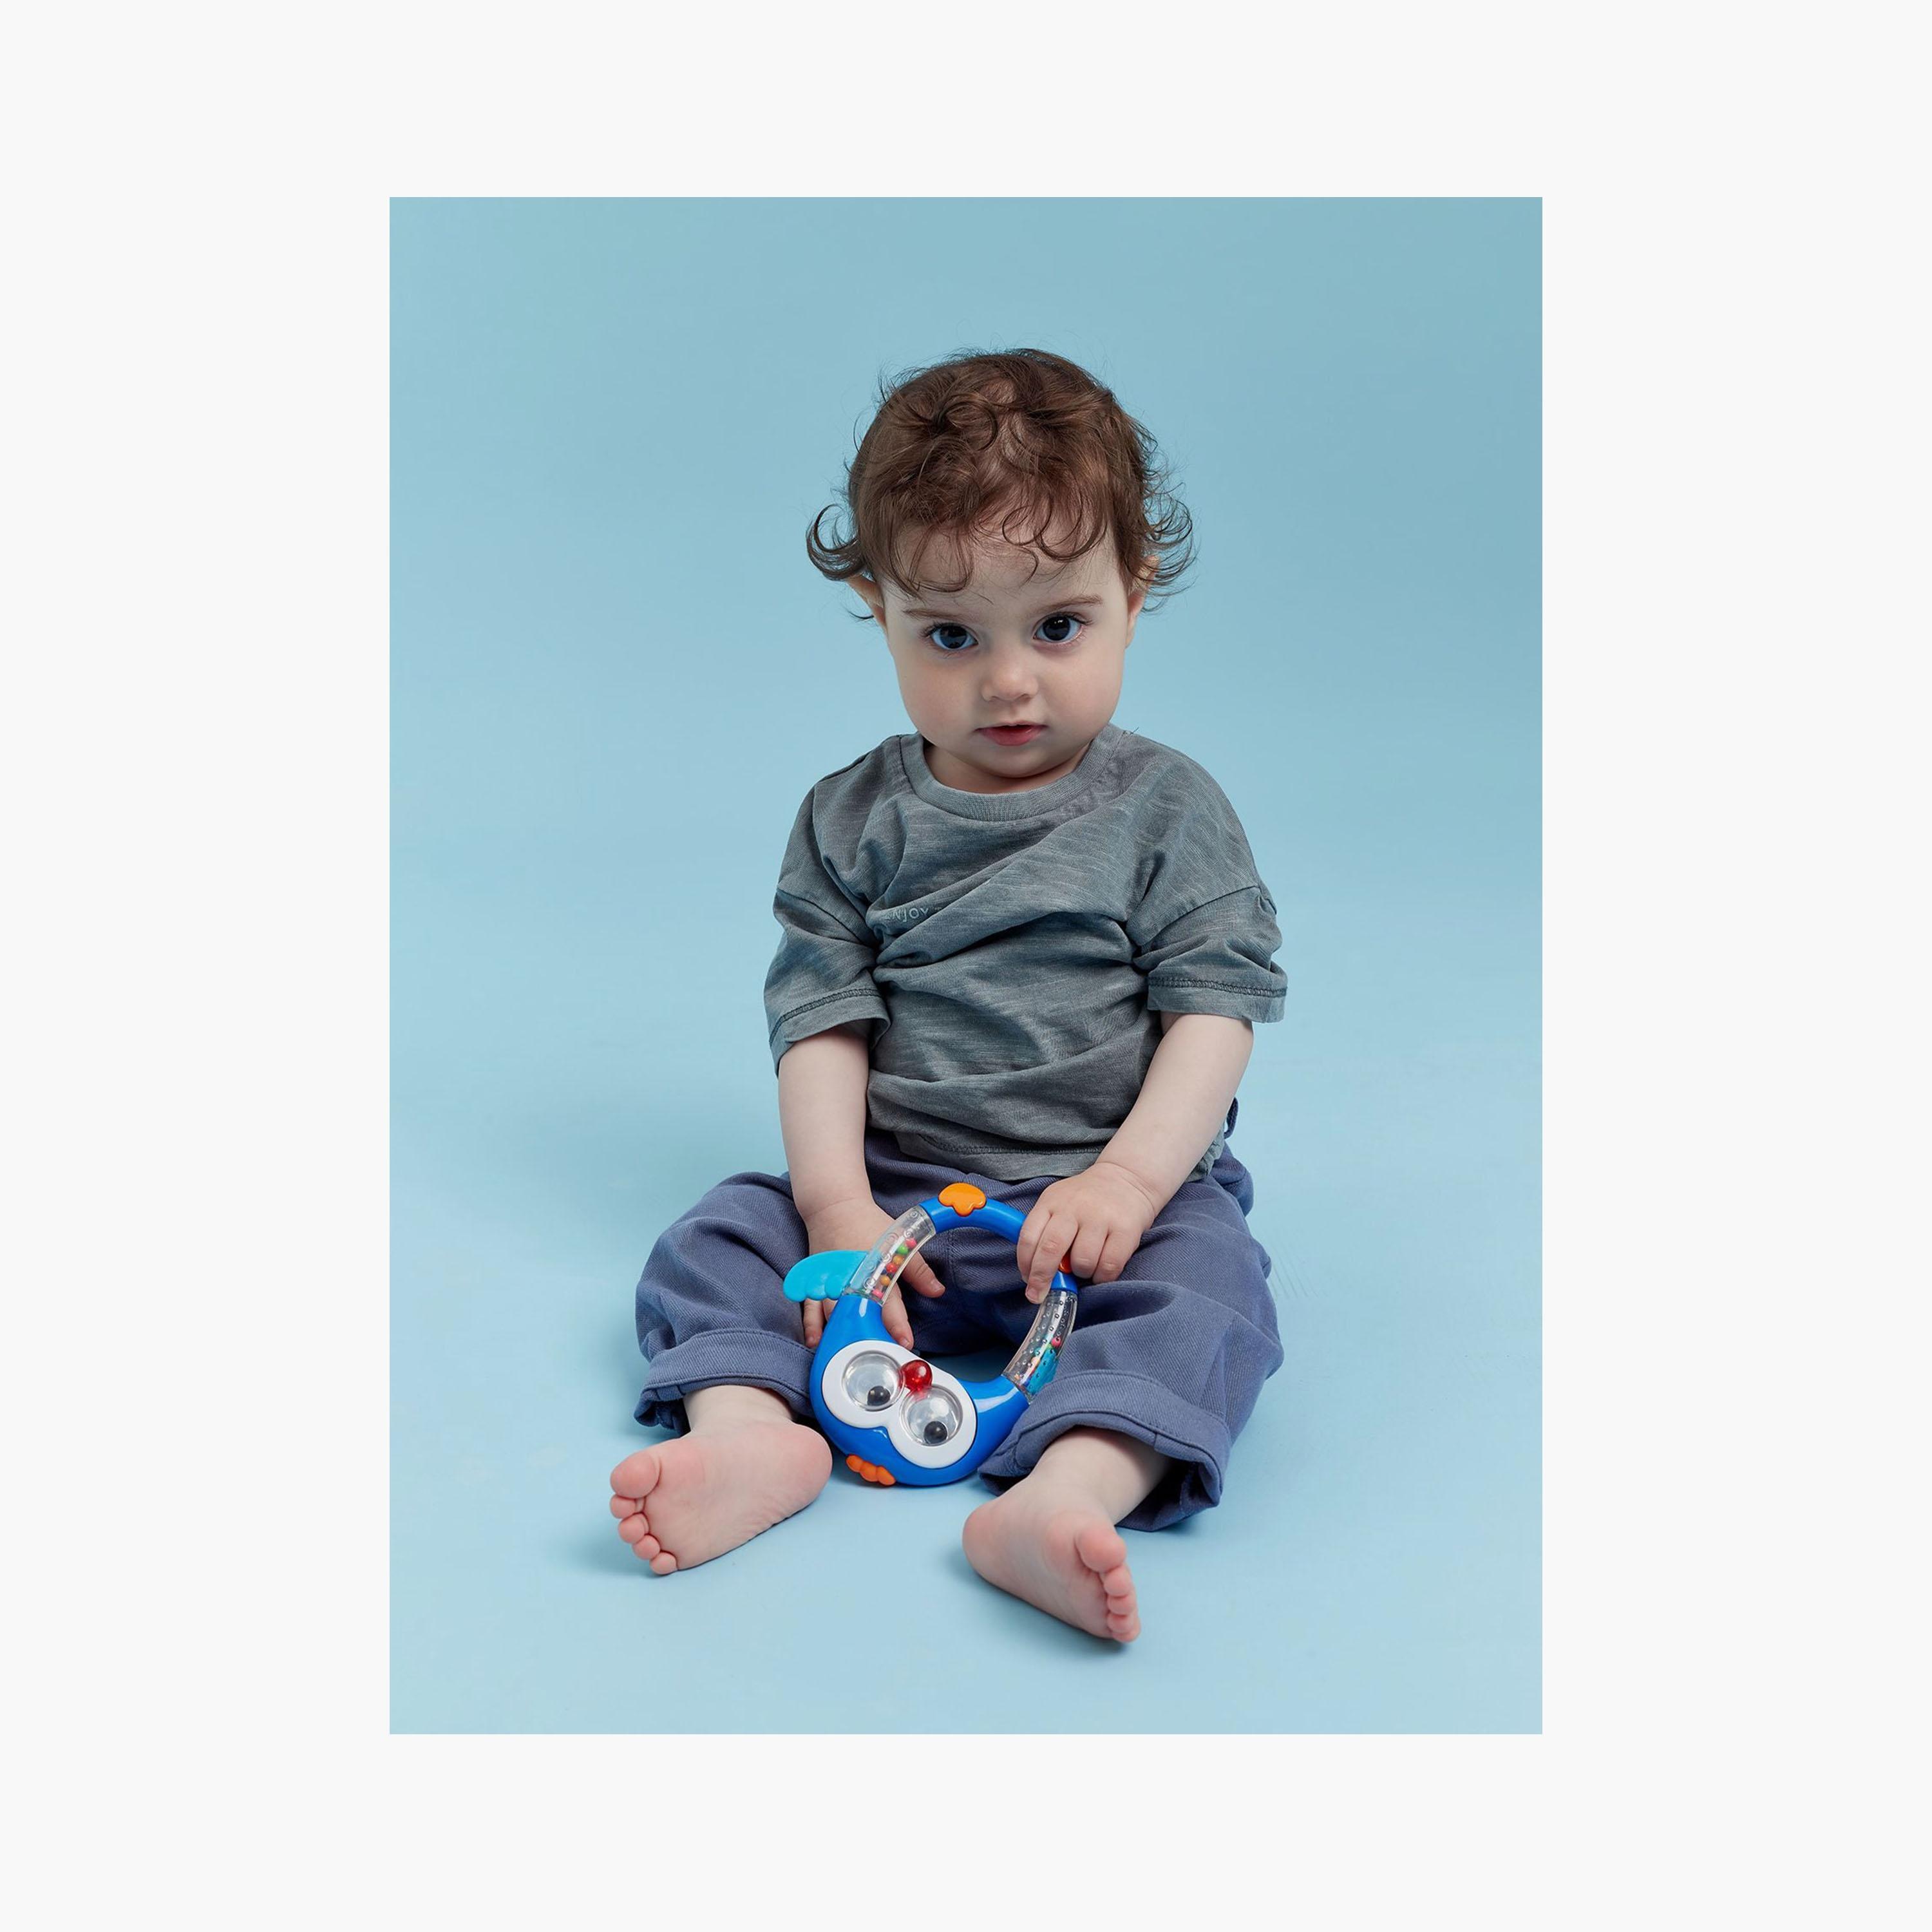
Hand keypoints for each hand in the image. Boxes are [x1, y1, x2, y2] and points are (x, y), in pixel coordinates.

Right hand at [799, 1196, 945, 1348]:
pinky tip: (817, 1341)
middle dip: (869, 1337)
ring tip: (851, 1356)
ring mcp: (830, 1282)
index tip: (905, 1344)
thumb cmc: (869, 1224)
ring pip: (834, 1315)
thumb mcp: (900, 1242)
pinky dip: (812, 1325)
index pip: (888, 1303)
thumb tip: (938, 1291)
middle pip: (860, 1314)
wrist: (834, 1207)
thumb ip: (918, 1270)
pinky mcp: (815, 1282)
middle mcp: (851, 1279)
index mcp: (874, 1270)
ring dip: (842, 1336)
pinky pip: (810, 1307)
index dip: (897, 1324)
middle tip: (879, 1357)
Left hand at [1014, 1160, 1160, 1301]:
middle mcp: (1074, 1208)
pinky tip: (1101, 1271)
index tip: (1027, 1281)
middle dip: (1041, 1279)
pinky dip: (1102, 1277)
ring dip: (1080, 1274)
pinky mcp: (1126, 1229)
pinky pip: (1109, 1266)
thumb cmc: (1086, 1199)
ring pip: (1082, 1262)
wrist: (1127, 1178)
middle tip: (1038, 1295)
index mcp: (1052, 1201)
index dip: (1025, 1264)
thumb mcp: (1058, 1202)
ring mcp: (1101, 1217)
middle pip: (1050, 1250)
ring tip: (1084, 1266)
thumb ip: (1044, 1231)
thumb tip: (1033, 1274)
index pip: (1028, 1236)